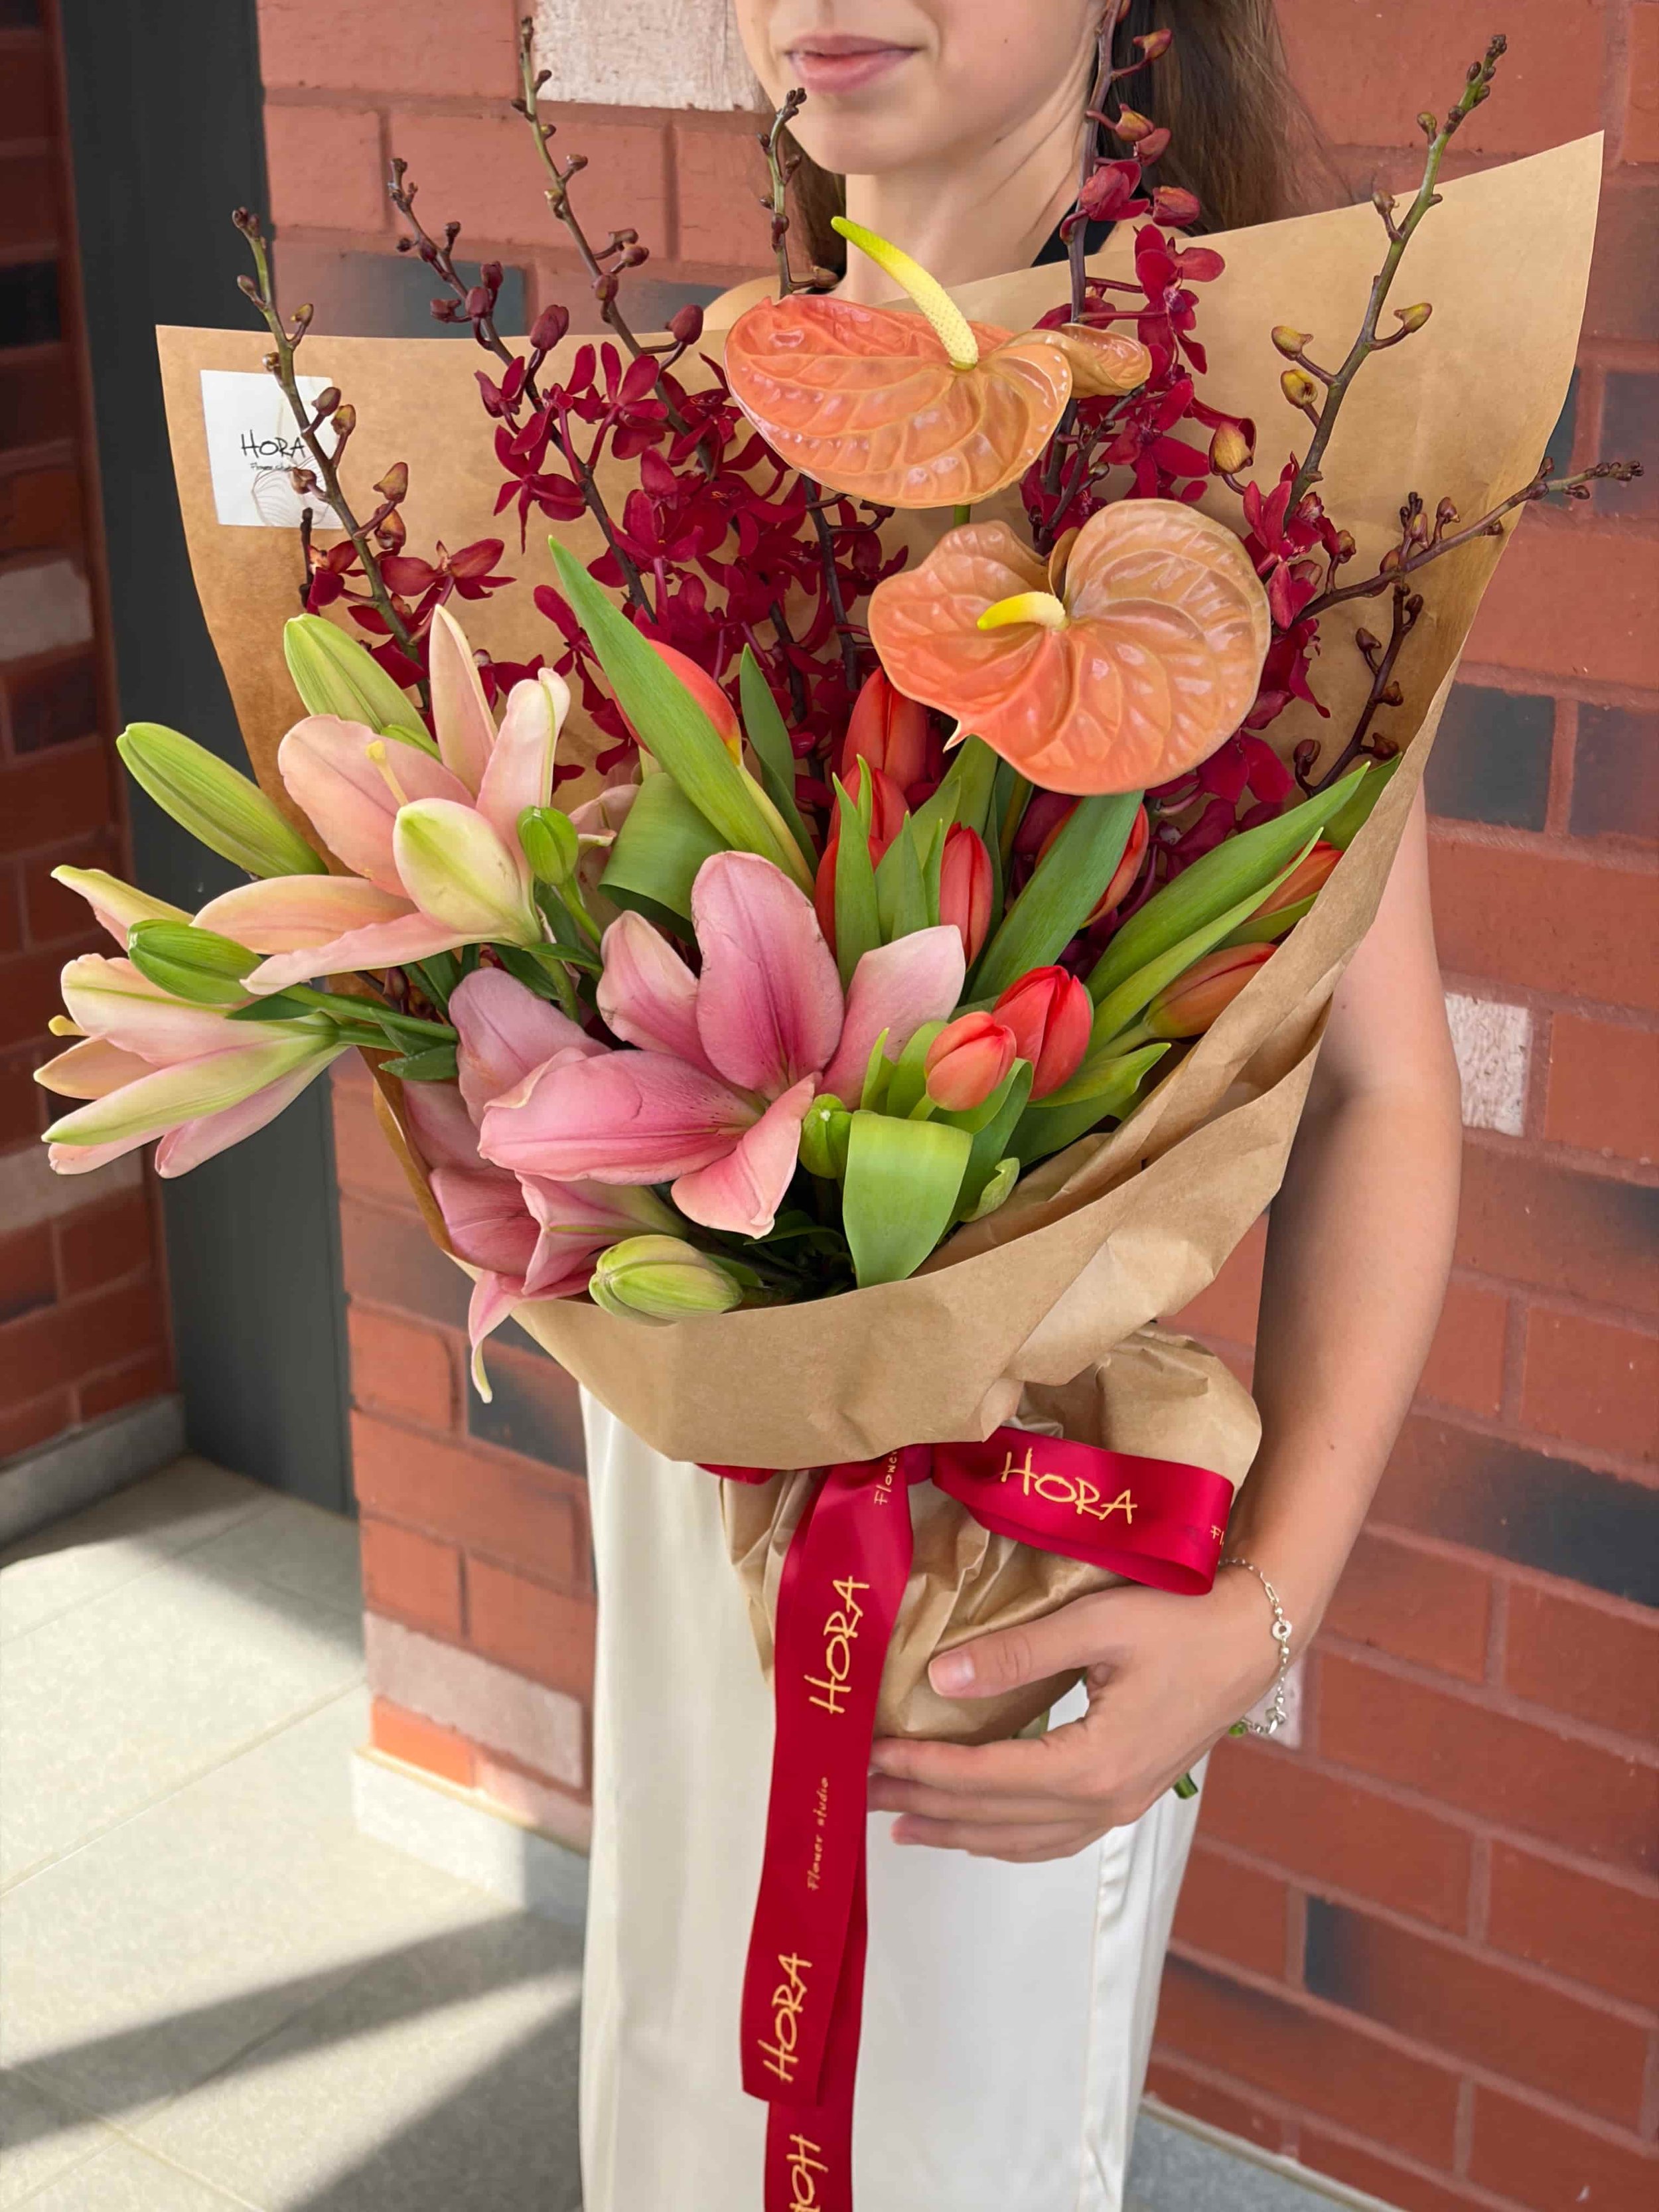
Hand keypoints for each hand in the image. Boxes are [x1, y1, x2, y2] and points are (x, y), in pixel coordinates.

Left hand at [866, 1569, 1283, 1862]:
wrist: (1253, 1639)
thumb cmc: (1181, 1620)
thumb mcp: (1097, 1624)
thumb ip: (1017, 1654)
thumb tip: (939, 1677)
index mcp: (1092, 1764)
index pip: (983, 1777)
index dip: (922, 1767)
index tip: (869, 1754)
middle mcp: (1102, 1802)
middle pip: (993, 1816)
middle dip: (922, 1802)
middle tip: (859, 1791)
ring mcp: (1118, 1807)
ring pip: (1020, 1838)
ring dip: (957, 1831)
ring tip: (900, 1821)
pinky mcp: (1127, 1797)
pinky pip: (1052, 1837)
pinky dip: (1004, 1839)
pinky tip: (976, 1832)